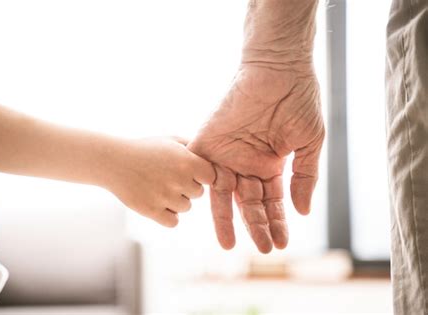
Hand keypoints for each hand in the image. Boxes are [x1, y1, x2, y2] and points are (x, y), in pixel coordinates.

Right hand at [106, 137, 214, 226]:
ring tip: (158, 187)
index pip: (210, 176)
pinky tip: (156, 201)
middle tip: (168, 177)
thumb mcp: (171, 141)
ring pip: (186, 208)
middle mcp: (179, 180)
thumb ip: (194, 148)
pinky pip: (173, 221)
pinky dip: (167, 215)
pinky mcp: (152, 211)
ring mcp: (165, 197)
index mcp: (187, 161)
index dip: (200, 175)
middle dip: (187, 187)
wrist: (113, 161)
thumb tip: (215, 159)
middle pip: (198, 193)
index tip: (189, 171)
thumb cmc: (145, 149)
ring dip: (176, 201)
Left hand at [188, 65, 323, 252]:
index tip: (281, 243)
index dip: (276, 222)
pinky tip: (209, 212)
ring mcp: (226, 155)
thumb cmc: (298, 101)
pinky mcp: (207, 142)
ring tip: (229, 245)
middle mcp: (246, 164)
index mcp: (270, 165)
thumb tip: (303, 212)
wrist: (278, 69)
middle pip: (248, 203)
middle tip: (262, 249)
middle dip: (256, 226)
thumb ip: (304, 178)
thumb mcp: (309, 144)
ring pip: (224, 194)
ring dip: (227, 219)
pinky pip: (201, 171)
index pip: (272, 201)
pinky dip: (203, 191)